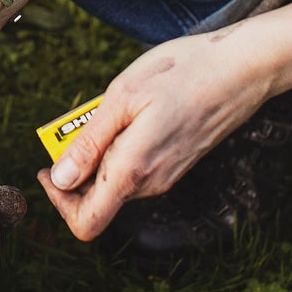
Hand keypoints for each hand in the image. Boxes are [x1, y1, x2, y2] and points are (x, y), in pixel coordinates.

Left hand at [36, 32, 275, 239]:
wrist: (243, 68)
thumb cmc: (182, 73)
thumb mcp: (122, 98)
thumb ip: (89, 143)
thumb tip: (60, 179)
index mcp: (132, 170)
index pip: (86, 222)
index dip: (59, 202)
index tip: (49, 167)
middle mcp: (150, 183)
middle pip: (97, 199)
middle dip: (76, 167)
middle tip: (80, 122)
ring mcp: (166, 175)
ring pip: (116, 180)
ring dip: (99, 152)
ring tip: (109, 109)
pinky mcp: (176, 163)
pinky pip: (136, 167)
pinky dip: (121, 146)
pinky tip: (132, 110)